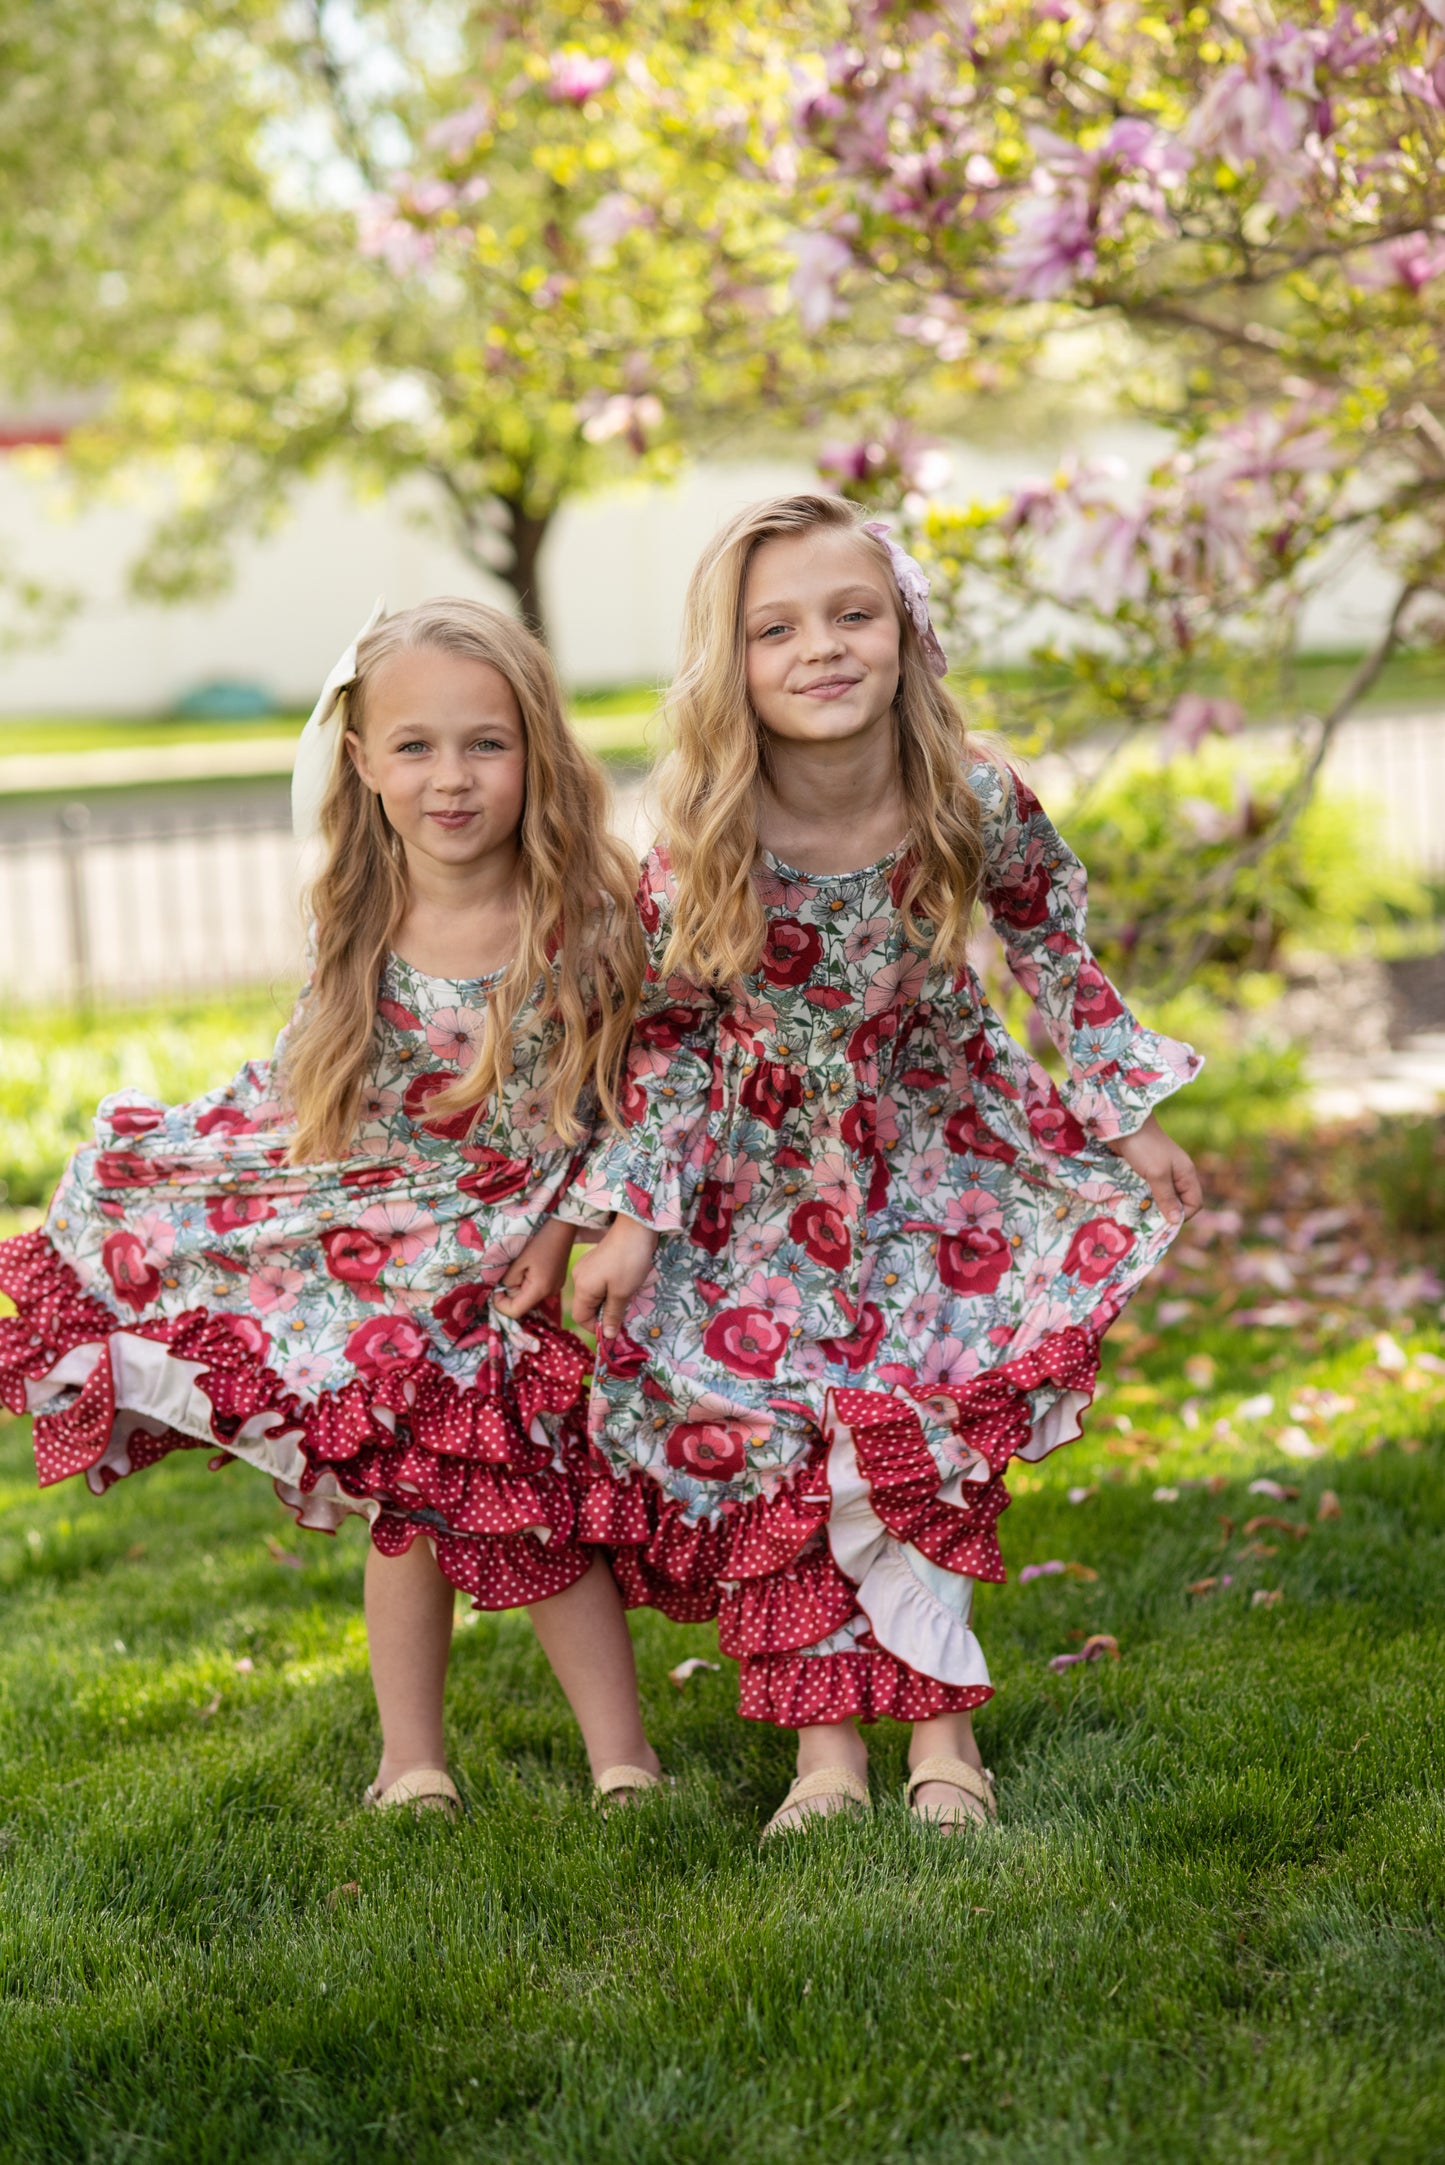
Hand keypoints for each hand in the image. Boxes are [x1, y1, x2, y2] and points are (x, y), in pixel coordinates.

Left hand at [494, 1217, 575, 1318]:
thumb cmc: (539, 1239)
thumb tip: (501, 1292)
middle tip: (506, 1271)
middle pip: (521, 1304)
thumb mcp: (517, 1260)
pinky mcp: (556, 1282)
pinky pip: (535, 1289)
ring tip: (520, 1265)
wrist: (562, 1225)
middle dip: (509, 1292)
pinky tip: (529, 1265)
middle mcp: (550, 1293)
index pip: (514, 1311)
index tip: (493, 1289)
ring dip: (518, 1286)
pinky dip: (527, 1282)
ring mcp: (555, 1288)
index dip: (500, 1304)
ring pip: (528, 1296)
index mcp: (540, 1289)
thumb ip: (507, 1280)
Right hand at [570, 1214, 659, 1339]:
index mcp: (582, 1287)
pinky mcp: (595, 1261)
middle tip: (625, 1310)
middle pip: (587, 1306)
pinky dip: (610, 1289)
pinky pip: (598, 1283)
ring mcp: (586, 1267)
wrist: (635, 1228)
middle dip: (604, 1313)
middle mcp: (579, 1277)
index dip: (597, 1327)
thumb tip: (607, 1336)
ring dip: (609, 1300)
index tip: (615, 1328)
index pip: (581, 1317)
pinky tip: (624, 1282)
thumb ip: (613, 1315)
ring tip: (626, 1294)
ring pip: (594, 1295)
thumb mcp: (623, 1293)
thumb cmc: (629, 1261)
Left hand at [1106, 1112, 1201, 1226]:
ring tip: (1141, 1213)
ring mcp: (1163, 1172)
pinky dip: (1146, 1197)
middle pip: (1180, 1202)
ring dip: (1155, 1205)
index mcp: (1186, 1174)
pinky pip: (1152, 1189)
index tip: (1163, 1222)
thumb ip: (1166, 1197)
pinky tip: (1135, 1202)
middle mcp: (1178, 1174)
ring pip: (1164, 1197)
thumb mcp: (1157, 1174)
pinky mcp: (1149, 1170)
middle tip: (1150, 1221)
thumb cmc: (1144, 1147)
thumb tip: (1176, 1221)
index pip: (1194, 1203)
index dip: (1182, 1215)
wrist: (1125, 1124)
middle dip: (1167, 1213)